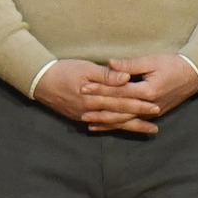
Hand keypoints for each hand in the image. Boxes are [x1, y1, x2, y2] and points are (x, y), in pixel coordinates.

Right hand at [38, 58, 165, 134]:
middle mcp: (92, 109)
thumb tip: (126, 79)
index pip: (122, 100)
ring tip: (147, 129)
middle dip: (139, 117)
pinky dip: (113, 127)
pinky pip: (101, 124)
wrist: (40, 81)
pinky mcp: (80, 116)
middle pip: (120, 114)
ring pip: (113, 122)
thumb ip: (107, 75)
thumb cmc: (64, 71)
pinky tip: (122, 129)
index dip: (139, 102)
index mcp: (96, 96)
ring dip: (130, 126)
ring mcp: (86, 115)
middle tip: (157, 121)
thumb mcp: (86, 68)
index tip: (155, 104)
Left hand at [82, 53, 197, 134]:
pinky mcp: (152, 115)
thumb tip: (110, 64)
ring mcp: (151, 113)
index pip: (119, 90)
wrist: (194, 75)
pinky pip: (131, 123)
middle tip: (81, 104)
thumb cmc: (174, 64)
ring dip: (105, 121)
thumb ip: (130, 65)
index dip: (101, 88)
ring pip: (124, 120)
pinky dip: (117, 125)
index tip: (84, 86)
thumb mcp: (152, 61)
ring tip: (88, 121)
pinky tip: (103, 126)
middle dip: (99, 106)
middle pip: (119, 108)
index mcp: (148, 90)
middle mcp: (148, 105)